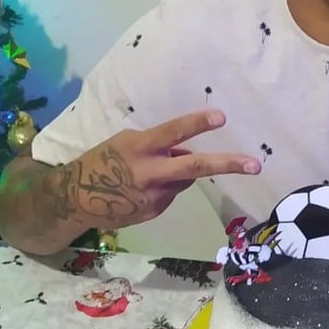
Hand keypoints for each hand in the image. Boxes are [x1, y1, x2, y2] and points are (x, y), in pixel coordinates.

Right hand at [68, 109, 260, 228]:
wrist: (73, 199)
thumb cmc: (101, 161)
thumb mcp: (127, 143)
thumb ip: (158, 146)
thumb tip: (186, 151)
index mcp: (141, 147)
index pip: (174, 132)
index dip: (197, 124)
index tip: (221, 117)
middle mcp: (151, 172)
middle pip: (195, 167)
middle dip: (227, 164)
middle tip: (255, 165)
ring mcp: (154, 195)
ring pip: (184, 180)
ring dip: (177, 173)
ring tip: (147, 173)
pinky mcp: (154, 211)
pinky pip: (170, 194)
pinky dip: (164, 188)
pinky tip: (140, 190)